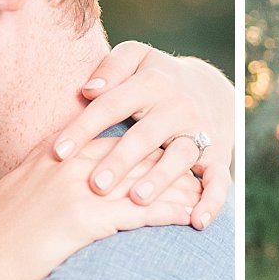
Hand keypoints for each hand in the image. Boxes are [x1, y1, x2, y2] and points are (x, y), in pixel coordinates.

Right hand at [0, 136, 195, 279]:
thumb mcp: (14, 197)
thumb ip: (37, 178)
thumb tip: (53, 174)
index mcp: (47, 157)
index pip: (102, 136)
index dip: (135, 141)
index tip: (159, 144)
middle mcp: (62, 166)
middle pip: (126, 151)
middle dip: (162, 156)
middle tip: (191, 161)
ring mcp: (74, 191)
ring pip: (137, 179)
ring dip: (173, 185)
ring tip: (199, 190)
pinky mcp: (84, 220)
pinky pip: (138, 211)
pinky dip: (167, 212)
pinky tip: (188, 216)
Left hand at [53, 41, 234, 227]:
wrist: (211, 88)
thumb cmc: (155, 77)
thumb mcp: (136, 58)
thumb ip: (111, 68)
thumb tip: (88, 90)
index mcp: (152, 83)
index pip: (112, 105)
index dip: (84, 128)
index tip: (58, 153)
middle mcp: (178, 107)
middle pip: (146, 135)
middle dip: (120, 160)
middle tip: (95, 185)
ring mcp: (200, 132)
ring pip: (180, 156)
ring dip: (160, 179)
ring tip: (137, 199)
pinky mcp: (219, 156)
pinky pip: (219, 180)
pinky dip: (213, 201)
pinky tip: (197, 221)